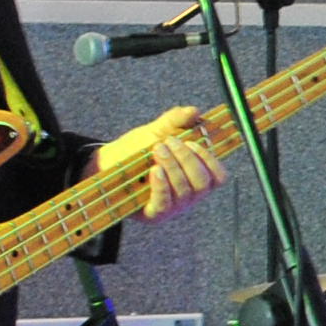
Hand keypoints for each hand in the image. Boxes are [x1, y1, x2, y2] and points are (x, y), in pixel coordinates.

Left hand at [104, 107, 222, 219]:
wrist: (106, 165)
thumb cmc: (136, 151)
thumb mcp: (156, 131)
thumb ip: (175, 120)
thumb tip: (194, 111)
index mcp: (195, 177)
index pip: (218, 177)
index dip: (209, 160)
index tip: (192, 142)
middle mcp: (189, 195)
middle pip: (201, 183)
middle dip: (186, 159)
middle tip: (167, 142)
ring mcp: (172, 207)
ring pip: (183, 191)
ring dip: (171, 166)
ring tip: (156, 149)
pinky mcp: (154, 214)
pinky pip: (164, 204)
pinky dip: (162, 185)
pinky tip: (154, 170)